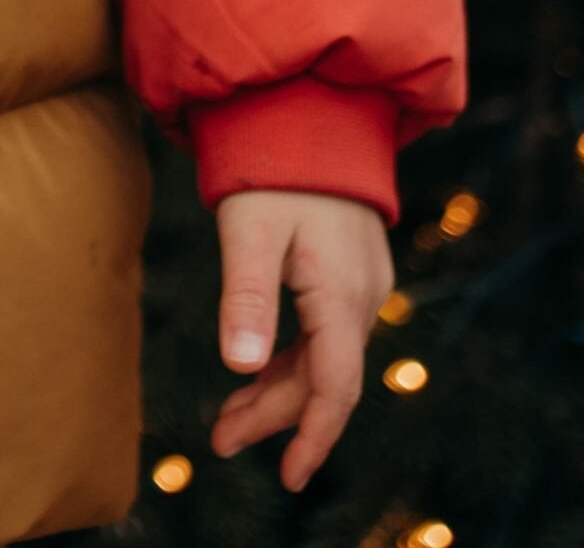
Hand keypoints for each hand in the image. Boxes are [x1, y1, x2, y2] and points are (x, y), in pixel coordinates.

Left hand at [207, 188, 393, 491]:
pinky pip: (326, 332)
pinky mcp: (350, 269)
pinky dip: (293, 357)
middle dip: (275, 415)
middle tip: (222, 440)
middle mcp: (362, 295)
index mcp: (341, 293)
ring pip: (324, 357)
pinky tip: (260, 367)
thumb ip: (246, 297)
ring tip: (229, 416)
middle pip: (325, 378)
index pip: (334, 386)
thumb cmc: (273, 163)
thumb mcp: (249, 228)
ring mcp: (361, 282)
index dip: (311, 435)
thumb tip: (239, 366)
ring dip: (280, 388)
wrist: (309, 106)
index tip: (291, 477)